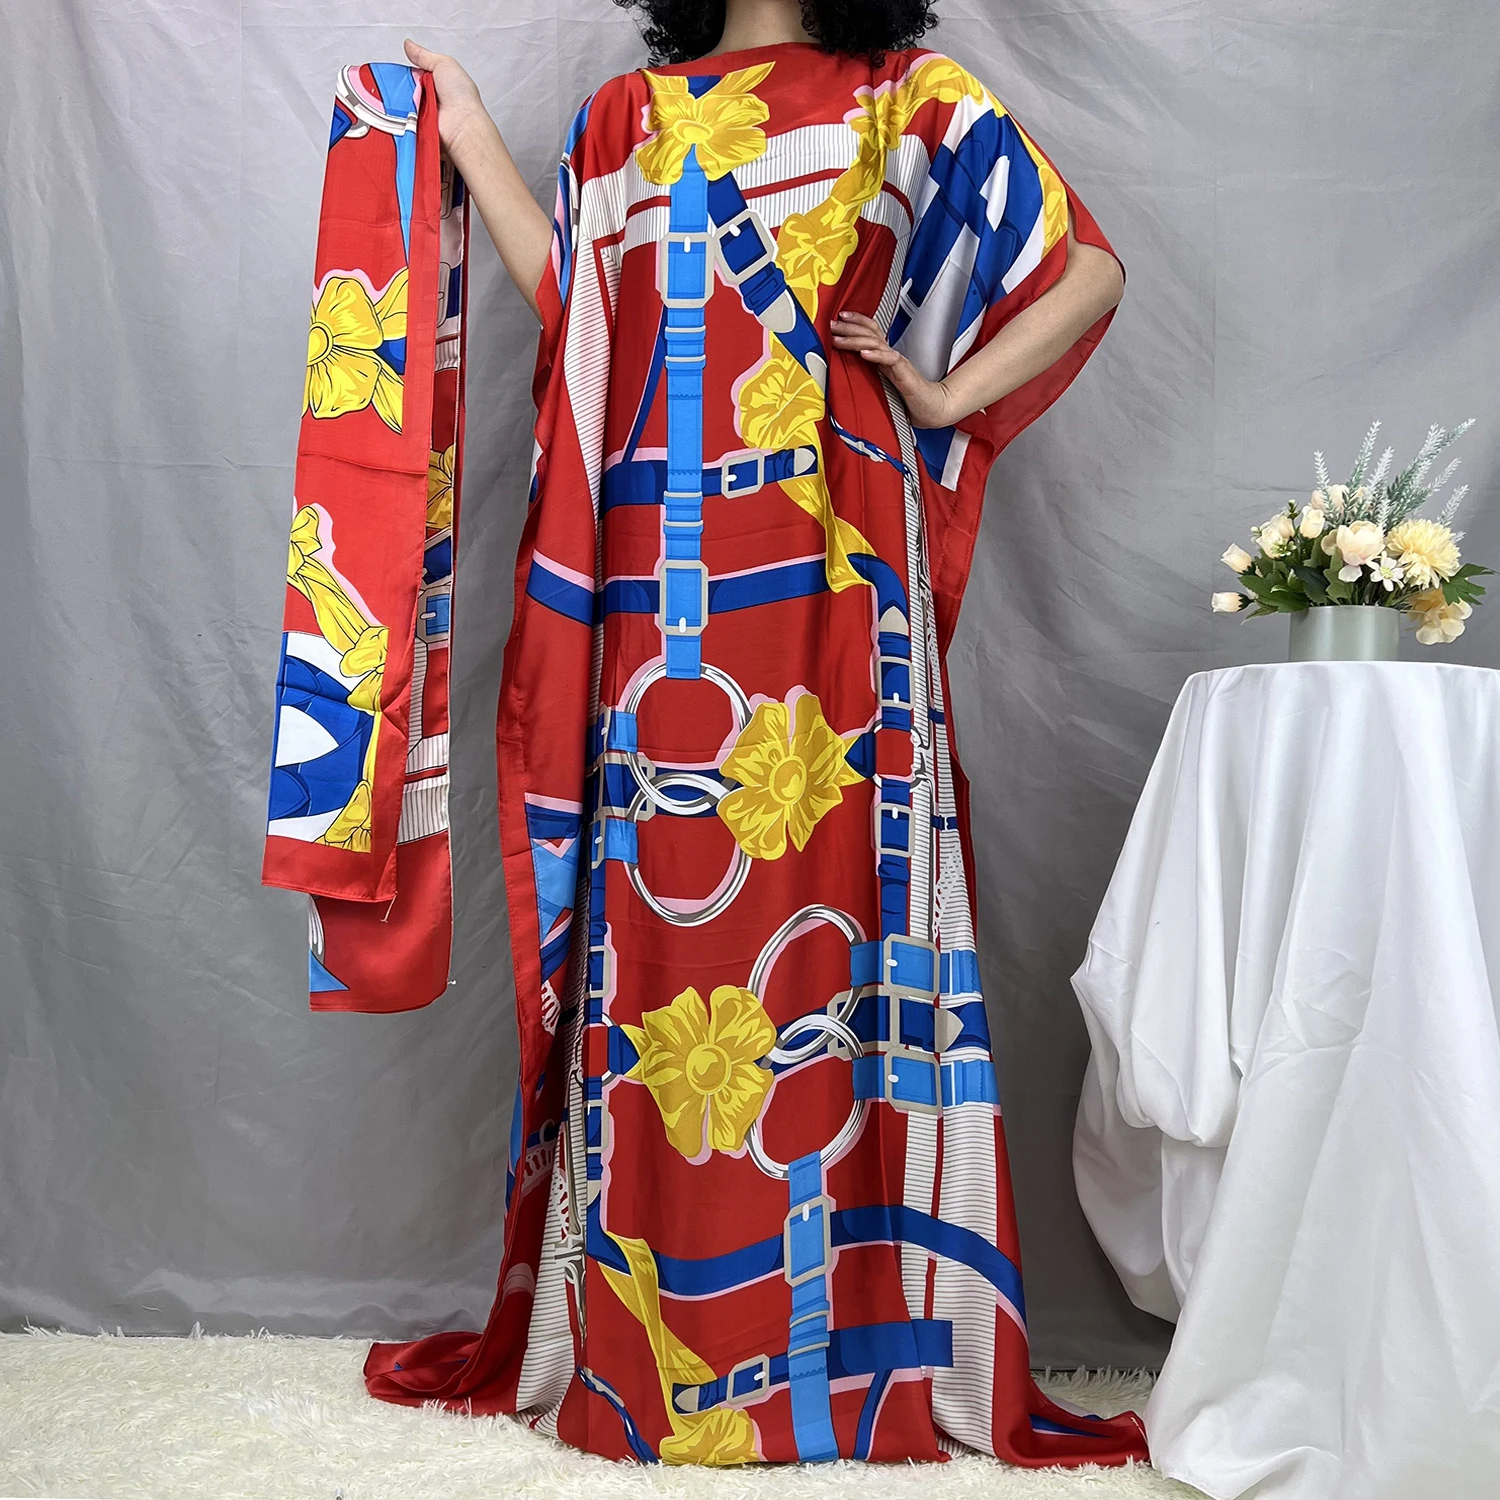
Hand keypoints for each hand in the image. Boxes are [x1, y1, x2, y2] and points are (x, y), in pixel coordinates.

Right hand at [403, 40, 490, 164]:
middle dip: (401, 86)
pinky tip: (402, 111)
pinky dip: (400, 116)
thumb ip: (424, 55)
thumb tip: (409, 45)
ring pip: (402, 104)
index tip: (401, 71)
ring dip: (400, 101)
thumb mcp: (444, 64)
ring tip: (404, 98)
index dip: (405, 72)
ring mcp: (423, 114)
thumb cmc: (461, 96)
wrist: (463, 125)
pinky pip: (402, 120)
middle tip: (405, 86)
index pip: (412, 74)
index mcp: (436, 82)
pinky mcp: (418, 128)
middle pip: (405, 89)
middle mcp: (429, 99)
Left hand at [829, 311, 957, 427]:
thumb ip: (867, 374)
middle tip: (832, 324)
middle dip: (849, 327)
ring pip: (875, 343)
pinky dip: (875, 355)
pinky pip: (889, 359)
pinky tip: (863, 353)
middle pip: (869, 332)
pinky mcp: (904, 372)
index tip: (838, 317)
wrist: (929, 407)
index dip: (856, 321)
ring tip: (838, 340)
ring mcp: (897, 361)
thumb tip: (843, 373)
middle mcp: (889, 354)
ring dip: (855, 340)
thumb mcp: (880, 383)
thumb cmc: (906, 398)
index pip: (870, 330)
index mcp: (884, 355)